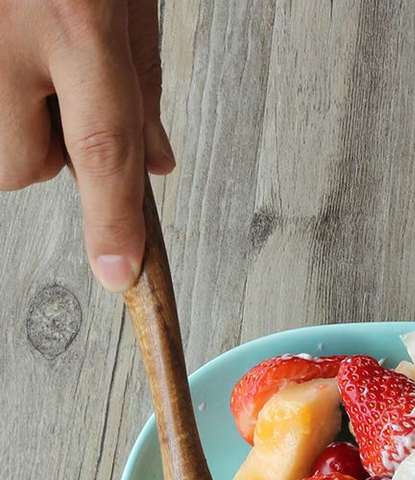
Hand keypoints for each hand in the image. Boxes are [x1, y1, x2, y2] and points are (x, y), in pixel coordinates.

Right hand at [0, 0, 173, 291]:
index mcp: (73, 16)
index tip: (121, 275)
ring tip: (25, 53)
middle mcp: (5, 30)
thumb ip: (142, 83)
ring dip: (11, 122)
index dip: (112, 218)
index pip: (101, 143)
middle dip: (48, 154)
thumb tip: (156, 167)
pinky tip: (10, 44)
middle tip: (59, 90)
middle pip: (20, 166)